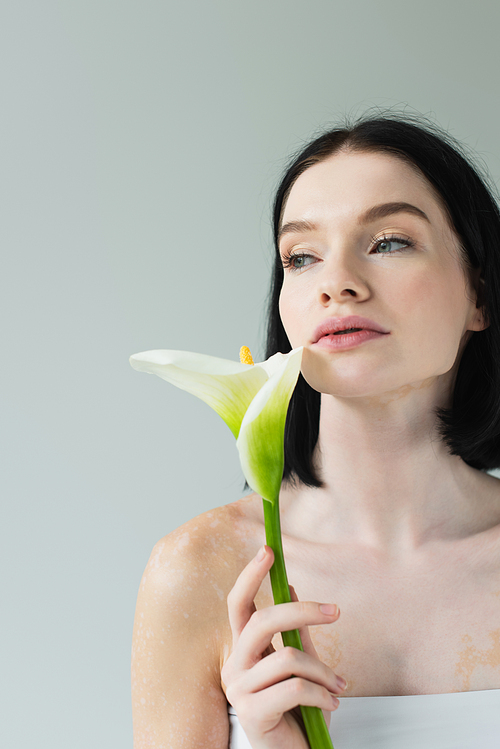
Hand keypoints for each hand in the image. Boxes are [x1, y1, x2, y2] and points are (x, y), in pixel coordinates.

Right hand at [221, 545, 344, 747]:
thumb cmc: (297, 712)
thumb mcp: (301, 665)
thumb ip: (294, 631)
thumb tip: (290, 586)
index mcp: (243, 649)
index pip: (238, 604)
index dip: (251, 576)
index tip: (269, 551)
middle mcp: (234, 665)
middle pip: (263, 621)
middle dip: (304, 611)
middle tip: (336, 611)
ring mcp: (239, 689)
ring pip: (289, 657)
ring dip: (324, 671)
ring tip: (339, 686)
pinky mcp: (252, 714)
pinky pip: (295, 688)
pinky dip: (322, 694)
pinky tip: (332, 703)